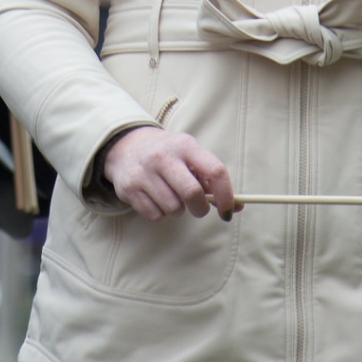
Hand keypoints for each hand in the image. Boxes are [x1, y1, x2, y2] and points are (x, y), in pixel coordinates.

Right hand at [101, 126, 233, 220]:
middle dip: (200, 208)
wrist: (126, 147)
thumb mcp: (189, 156)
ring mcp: (144, 173)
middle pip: (192, 193)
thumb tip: (236, 207)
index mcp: (185, 146)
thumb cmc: (168, 155)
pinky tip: (156, 199)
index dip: (226, 195)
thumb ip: (211, 180)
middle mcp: (163, 157)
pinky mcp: (129, 189)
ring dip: (178, 209)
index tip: (228, 210)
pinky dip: (160, 213)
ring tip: (171, 196)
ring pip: (173, 208)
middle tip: (198, 208)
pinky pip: (155, 215)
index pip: (215, 171)